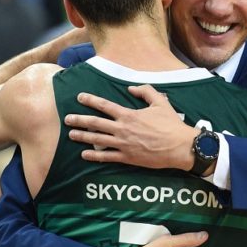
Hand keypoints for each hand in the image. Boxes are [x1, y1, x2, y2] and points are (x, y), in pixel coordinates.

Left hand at [65, 84, 197, 169]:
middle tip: (67, 119)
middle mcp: (122, 129)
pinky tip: (84, 154)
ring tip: (71, 135)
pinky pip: (107, 156)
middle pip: (95, 123)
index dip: (91, 100)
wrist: (179, 146)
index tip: (80, 97)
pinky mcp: (127, 157)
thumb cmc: (171, 124)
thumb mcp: (161, 102)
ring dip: (82, 137)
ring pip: (97, 140)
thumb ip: (146, 91)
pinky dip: (94, 156)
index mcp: (129, 115)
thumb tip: (131, 88)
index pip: (105, 105)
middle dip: (79, 120)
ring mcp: (123, 144)